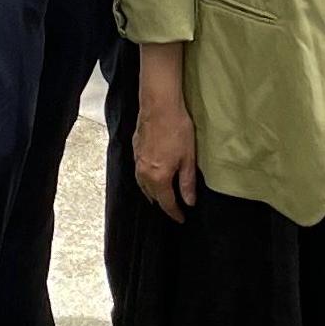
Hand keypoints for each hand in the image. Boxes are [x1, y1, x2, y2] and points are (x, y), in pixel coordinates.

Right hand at [132, 45, 201, 221]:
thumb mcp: (188, 158)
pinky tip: (152, 175)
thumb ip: (187, 182)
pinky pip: (139, 173)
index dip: (175, 213)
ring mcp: (137, 161)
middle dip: (163, 204)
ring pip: (142, 185)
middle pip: (152, 196)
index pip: (167, 203)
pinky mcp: (135, 150)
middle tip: (174, 208)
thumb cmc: (177, 129)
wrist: (159, 106)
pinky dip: (146, 179)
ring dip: (152, 193)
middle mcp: (144, 173)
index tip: (181, 219)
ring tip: (162, 196)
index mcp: (158, 178)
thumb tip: (189, 201)